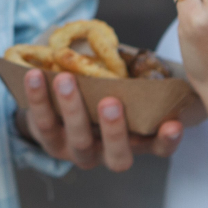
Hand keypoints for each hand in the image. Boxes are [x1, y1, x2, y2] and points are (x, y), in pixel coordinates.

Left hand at [15, 68, 182, 170]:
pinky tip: (35, 75)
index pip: (158, 147)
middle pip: (117, 155)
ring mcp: (79, 151)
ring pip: (79, 140)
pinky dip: (38, 98)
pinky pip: (43, 123)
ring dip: (72, 109)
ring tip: (66, 80)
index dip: (167, 140)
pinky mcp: (49, 142)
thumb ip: (132, 78)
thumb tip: (138, 52)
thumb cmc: (102, 92)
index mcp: (136, 141)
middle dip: (114, 130)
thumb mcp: (121, 88)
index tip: (173, 124)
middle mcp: (109, 153)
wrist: (59, 107)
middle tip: (110, 103)